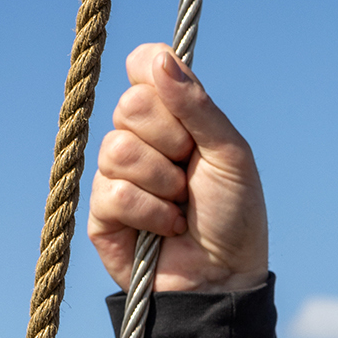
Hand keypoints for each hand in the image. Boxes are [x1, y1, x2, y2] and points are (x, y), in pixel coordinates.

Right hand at [88, 44, 269, 291]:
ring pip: (117, 148)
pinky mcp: (102, 212)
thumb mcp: (230, 155)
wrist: (224, 279)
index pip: (145, 66)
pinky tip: (167, 230)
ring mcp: (117, 174)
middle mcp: (141, 139)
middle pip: (130, 106)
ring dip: (162, 183)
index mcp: (174, 117)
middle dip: (171, 143)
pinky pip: (112, 191)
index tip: (184, 111)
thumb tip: (158, 58)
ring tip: (182, 207)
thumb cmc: (235, 218)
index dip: (156, 79)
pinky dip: (149, 213)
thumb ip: (198, 106)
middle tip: (192, 173)